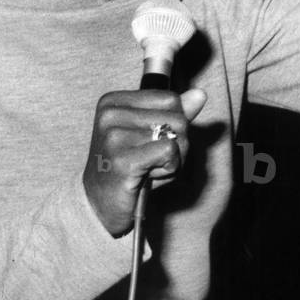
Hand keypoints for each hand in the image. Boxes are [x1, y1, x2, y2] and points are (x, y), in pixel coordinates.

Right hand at [81, 88, 207, 236]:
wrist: (99, 204)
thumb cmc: (128, 169)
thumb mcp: (151, 135)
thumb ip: (174, 113)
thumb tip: (200, 94)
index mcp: (113, 101)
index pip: (171, 99)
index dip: (172, 125)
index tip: (149, 143)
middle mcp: (110, 114)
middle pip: (177, 118)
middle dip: (176, 145)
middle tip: (151, 161)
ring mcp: (114, 136)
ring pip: (177, 136)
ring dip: (173, 160)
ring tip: (148, 170)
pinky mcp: (123, 160)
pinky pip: (170, 152)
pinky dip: (169, 170)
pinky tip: (149, 177)